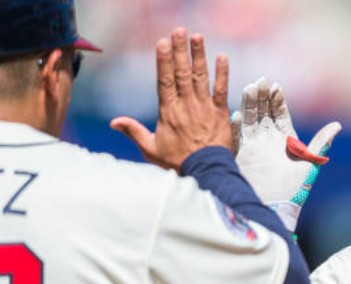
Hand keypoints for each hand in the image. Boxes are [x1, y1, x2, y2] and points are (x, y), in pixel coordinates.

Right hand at [110, 28, 231, 170]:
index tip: (162, 43)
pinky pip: (221, 90)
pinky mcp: (220, 113)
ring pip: (201, 77)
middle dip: (180, 51)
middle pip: (182, 74)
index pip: (164, 81)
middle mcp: (186, 106)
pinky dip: (223, 74)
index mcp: (168, 112)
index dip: (163, 61)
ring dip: (199, 56)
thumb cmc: (178, 162)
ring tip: (197, 37)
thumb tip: (114, 122)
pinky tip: (222, 57)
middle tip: (179, 31)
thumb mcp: (151, 149)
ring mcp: (204, 108)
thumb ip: (134, 132)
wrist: (206, 172)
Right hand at [231, 77, 340, 232]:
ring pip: (249, 120)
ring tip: (249, 89)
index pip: (280, 113)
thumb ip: (320, 143)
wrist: (276, 209)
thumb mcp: (309, 163)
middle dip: (261, 97)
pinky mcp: (240, 156)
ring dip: (248, 105)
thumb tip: (337, 125)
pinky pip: (235, 138)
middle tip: (259, 81)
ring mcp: (252, 146)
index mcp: (285, 139)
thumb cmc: (294, 190)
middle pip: (263, 112)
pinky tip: (236, 115)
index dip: (277, 100)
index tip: (276, 86)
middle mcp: (268, 140)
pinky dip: (235, 127)